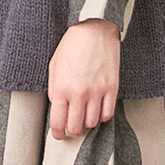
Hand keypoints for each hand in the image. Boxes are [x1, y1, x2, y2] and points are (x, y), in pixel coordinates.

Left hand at [47, 18, 120, 140]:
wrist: (94, 29)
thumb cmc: (72, 45)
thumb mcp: (54, 64)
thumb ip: (53, 89)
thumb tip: (57, 107)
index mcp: (61, 87)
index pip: (57, 122)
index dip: (57, 133)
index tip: (59, 135)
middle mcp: (78, 93)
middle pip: (75, 127)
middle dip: (72, 129)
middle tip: (72, 125)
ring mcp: (96, 91)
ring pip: (92, 123)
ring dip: (87, 122)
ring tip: (84, 114)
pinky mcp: (111, 87)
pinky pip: (108, 114)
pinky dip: (102, 116)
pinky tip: (97, 109)